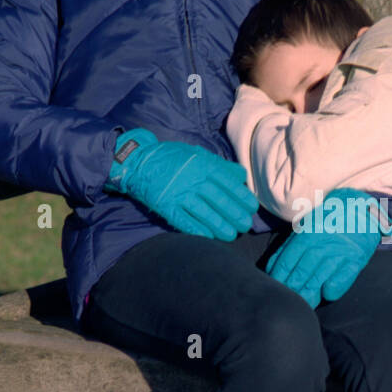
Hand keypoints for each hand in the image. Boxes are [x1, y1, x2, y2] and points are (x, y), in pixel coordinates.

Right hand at [106, 127, 257, 238]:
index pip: (229, 184)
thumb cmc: (172, 158)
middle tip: (245, 225)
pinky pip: (184, 221)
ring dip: (220, 226)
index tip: (251, 208)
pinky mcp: (166, 206)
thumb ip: (220, 165)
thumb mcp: (197, 154)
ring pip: (205, 213)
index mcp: (203, 166)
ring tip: (231, 235)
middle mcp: (193, 180)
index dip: (242, 198)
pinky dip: (198, 230)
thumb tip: (241, 176)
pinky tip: (209, 237)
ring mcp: (179, 194)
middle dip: (235, 215)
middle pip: (220, 200)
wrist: (139, 161)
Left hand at [266, 188, 391, 306]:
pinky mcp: (355, 260)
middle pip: (301, 273)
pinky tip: (326, 294)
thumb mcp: (306, 228)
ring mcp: (339, 252)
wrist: (359, 209)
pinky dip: (332, 290)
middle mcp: (322, 244)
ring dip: (309, 294)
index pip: (287, 262)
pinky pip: (341, 280)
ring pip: (318, 279)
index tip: (276, 289)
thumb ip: (289, 247)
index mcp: (306, 235)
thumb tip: (271, 268)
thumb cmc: (327, 222)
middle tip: (288, 301)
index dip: (279, 278)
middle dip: (292, 289)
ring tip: (304, 304)